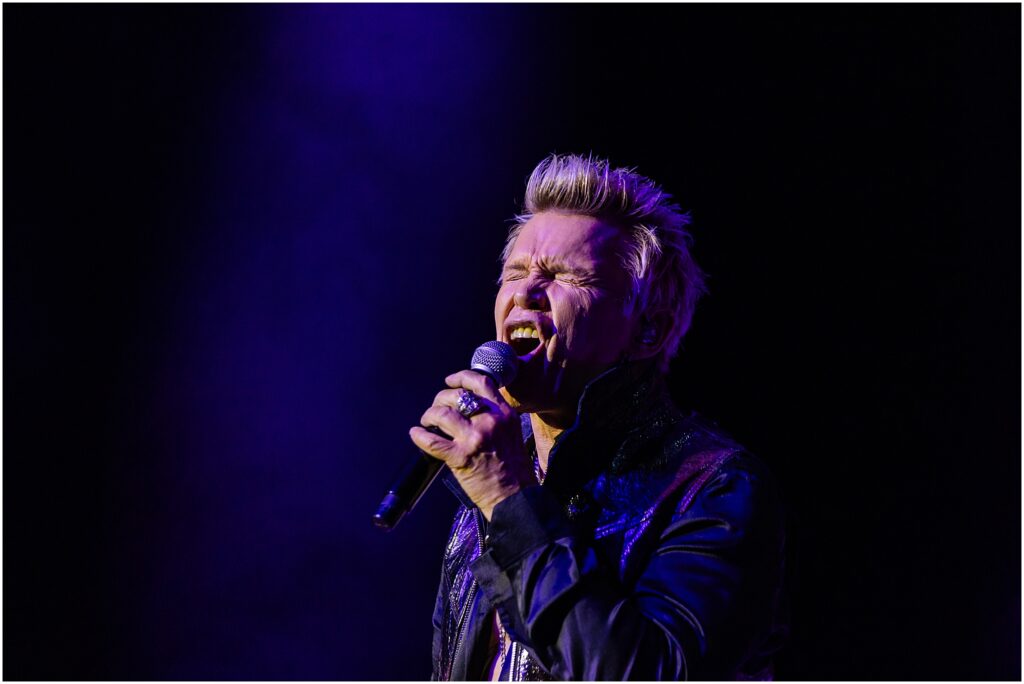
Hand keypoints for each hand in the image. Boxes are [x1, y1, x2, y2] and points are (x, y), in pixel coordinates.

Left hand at [409, 370, 536, 519]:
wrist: (516, 497)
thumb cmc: (514, 470)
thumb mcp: (511, 433)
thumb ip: (494, 418)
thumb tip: (467, 409)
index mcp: (504, 413)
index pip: (481, 382)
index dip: (461, 377)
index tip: (450, 381)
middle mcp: (490, 420)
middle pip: (457, 395)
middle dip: (440, 399)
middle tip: (436, 409)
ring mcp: (475, 437)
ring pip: (442, 413)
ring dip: (429, 415)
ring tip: (427, 422)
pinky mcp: (460, 457)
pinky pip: (431, 441)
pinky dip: (419, 436)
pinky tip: (416, 434)